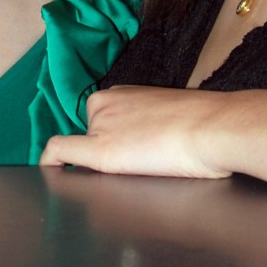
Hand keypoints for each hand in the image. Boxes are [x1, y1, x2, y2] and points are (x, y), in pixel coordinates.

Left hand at [40, 85, 231, 178]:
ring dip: (101, 163)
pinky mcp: (102, 150)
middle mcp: (105, 104)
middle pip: (91, 136)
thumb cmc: (207, 123)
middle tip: (141, 165)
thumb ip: (150, 124)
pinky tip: (49, 172)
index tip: (128, 150)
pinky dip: (51, 161)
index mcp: (123, 93)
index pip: (103, 121)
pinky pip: (63, 151)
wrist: (217, 127)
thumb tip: (150, 142)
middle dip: (107, 150)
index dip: (112, 138)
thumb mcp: (171, 114)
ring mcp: (100, 126)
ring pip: (85, 150)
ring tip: (139, 172)